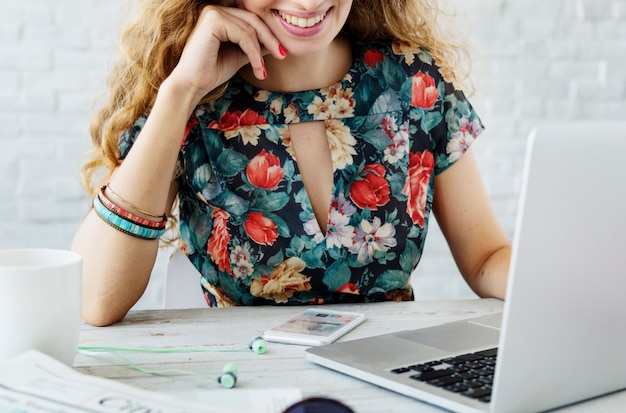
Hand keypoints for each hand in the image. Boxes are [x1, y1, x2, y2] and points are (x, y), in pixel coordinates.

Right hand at [165, 4, 284, 105]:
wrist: (192, 84)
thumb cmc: (212, 71)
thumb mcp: (240, 55)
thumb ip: (255, 46)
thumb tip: (276, 43)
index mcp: (220, 14)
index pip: (251, 19)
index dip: (268, 34)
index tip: (281, 52)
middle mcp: (215, 9)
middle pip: (253, 20)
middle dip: (270, 39)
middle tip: (282, 56)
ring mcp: (213, 12)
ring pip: (250, 28)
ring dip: (261, 51)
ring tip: (263, 70)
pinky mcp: (213, 21)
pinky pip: (243, 35)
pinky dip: (254, 53)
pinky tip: (258, 68)